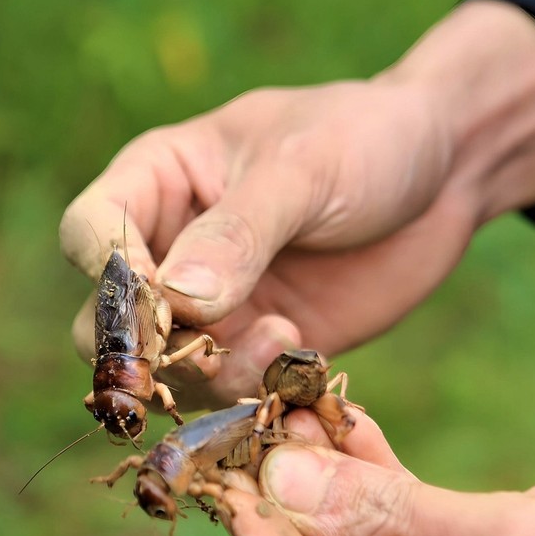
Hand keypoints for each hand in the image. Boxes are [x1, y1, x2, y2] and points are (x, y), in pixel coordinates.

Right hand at [61, 0, 534, 410]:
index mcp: (159, 181)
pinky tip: (298, 361)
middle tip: (210, 346)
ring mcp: (213, 309)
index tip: (162, 297)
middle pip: (106, 324)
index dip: (110, 274)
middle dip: (150, 349)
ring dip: (212, 376)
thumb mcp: (303, 170)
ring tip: (282, 338)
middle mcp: (169, 250)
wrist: (443, 177)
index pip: (91, 233)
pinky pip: (229, 395)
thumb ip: (237, 232)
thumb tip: (175, 300)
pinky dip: (253, 394)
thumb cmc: (365, 140)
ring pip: (166, 374)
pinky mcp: (258, 349)